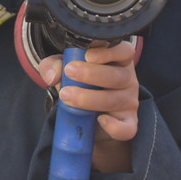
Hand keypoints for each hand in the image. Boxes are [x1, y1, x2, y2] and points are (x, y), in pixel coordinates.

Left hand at [39, 39, 138, 172]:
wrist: (86, 116)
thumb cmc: (79, 84)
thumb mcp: (63, 69)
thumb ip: (54, 65)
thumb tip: (51, 76)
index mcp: (117, 61)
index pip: (124, 51)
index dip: (109, 52)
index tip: (87, 55)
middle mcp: (127, 80)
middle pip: (118, 76)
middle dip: (91, 74)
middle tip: (69, 72)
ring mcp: (129, 102)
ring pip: (115, 100)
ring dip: (90, 98)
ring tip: (66, 95)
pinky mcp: (128, 124)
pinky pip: (126, 128)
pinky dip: (114, 125)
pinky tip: (100, 120)